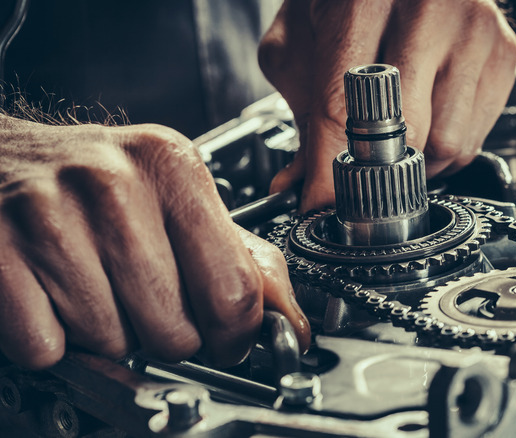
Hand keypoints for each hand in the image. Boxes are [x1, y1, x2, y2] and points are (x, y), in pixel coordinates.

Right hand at [0, 115, 309, 369]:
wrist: (2, 157)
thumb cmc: (94, 182)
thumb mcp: (176, 196)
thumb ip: (239, 255)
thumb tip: (290, 319)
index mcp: (173, 168)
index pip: (234, 290)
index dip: (233, 335)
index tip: (225, 341)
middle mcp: (114, 184)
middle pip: (174, 330)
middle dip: (165, 337)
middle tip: (146, 303)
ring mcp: (50, 215)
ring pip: (111, 342)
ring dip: (107, 335)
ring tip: (95, 288)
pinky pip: (46, 345)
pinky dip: (52, 339)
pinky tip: (53, 296)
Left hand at [259, 0, 515, 210]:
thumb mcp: (300, 42)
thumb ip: (301, 113)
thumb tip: (304, 186)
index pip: (345, 103)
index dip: (331, 165)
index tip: (323, 201)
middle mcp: (430, 6)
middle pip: (406, 130)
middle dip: (377, 165)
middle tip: (360, 167)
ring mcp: (475, 29)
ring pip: (447, 143)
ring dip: (417, 161)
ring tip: (396, 138)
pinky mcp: (504, 53)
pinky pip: (475, 137)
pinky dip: (446, 147)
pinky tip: (428, 119)